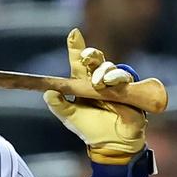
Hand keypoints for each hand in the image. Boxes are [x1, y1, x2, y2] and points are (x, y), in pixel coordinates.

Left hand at [43, 28, 147, 164]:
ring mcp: (115, 84)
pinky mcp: (129, 90)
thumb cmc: (91, 129)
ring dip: (104, 71)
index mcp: (83, 83)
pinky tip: (111, 82)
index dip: (76, 47)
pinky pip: (125, 77)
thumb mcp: (71, 117)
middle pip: (96, 59)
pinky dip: (118, 78)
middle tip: (86, 59)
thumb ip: (59, 106)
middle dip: (91, 55)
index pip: (79, 62)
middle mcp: (99, 80)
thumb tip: (47, 93)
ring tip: (99, 83)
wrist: (112, 144)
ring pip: (110, 67)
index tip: (73, 33)